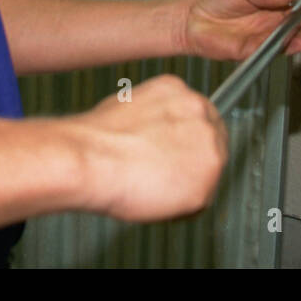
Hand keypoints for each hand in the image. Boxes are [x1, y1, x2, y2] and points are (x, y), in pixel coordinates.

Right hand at [73, 75, 226, 221]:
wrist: (89, 158)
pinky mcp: (207, 177)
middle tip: (164, 175)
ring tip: (153, 187)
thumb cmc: (96, 139)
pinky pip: (201, 202)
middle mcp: (199, 111)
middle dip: (191, 161)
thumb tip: (156, 133)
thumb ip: (155, 117)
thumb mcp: (127, 108)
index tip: (172, 154)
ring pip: (209, 173)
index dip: (184, 141)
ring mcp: (208, 143)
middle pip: (210, 142)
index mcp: (178, 90)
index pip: (197, 117)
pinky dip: (183, 209)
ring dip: (188, 185)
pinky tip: (157, 200)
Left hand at [176, 0, 300, 60]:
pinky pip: (271, 50)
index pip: (299, 12)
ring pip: (289, 41)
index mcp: (271, 8)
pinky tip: (297, 40)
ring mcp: (261, 39)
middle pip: (300, 28)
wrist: (190, 16)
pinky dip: (285, 46)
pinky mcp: (250, 51)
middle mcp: (269, 25)